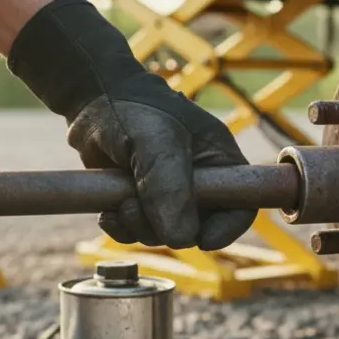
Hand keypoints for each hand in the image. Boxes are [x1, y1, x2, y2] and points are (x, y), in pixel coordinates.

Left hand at [7, 0, 254, 249]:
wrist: (96, 99)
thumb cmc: (137, 110)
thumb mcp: (156, 142)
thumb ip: (169, 186)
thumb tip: (180, 237)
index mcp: (221, 164)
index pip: (242, 208)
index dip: (227, 229)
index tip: (203, 240)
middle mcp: (201, 184)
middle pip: (197, 229)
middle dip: (164, 226)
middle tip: (135, 205)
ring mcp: (170, 195)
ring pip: (163, 235)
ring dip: (137, 226)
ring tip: (120, 199)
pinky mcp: (142, 203)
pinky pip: (137, 233)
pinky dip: (121, 228)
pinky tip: (109, 209)